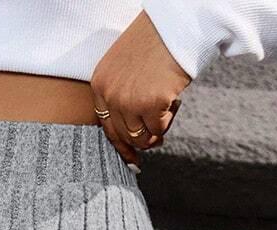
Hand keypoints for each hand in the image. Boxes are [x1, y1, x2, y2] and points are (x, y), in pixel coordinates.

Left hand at [90, 11, 190, 166]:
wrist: (175, 24)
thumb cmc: (154, 43)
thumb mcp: (124, 67)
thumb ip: (120, 94)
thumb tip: (131, 132)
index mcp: (100, 84)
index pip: (106, 126)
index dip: (121, 145)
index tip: (132, 158)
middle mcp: (110, 94)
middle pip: (124, 136)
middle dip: (142, 140)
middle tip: (158, 137)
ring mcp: (128, 100)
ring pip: (141, 136)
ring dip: (156, 130)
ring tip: (167, 110)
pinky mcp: (150, 104)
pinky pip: (158, 128)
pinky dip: (168, 120)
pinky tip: (174, 102)